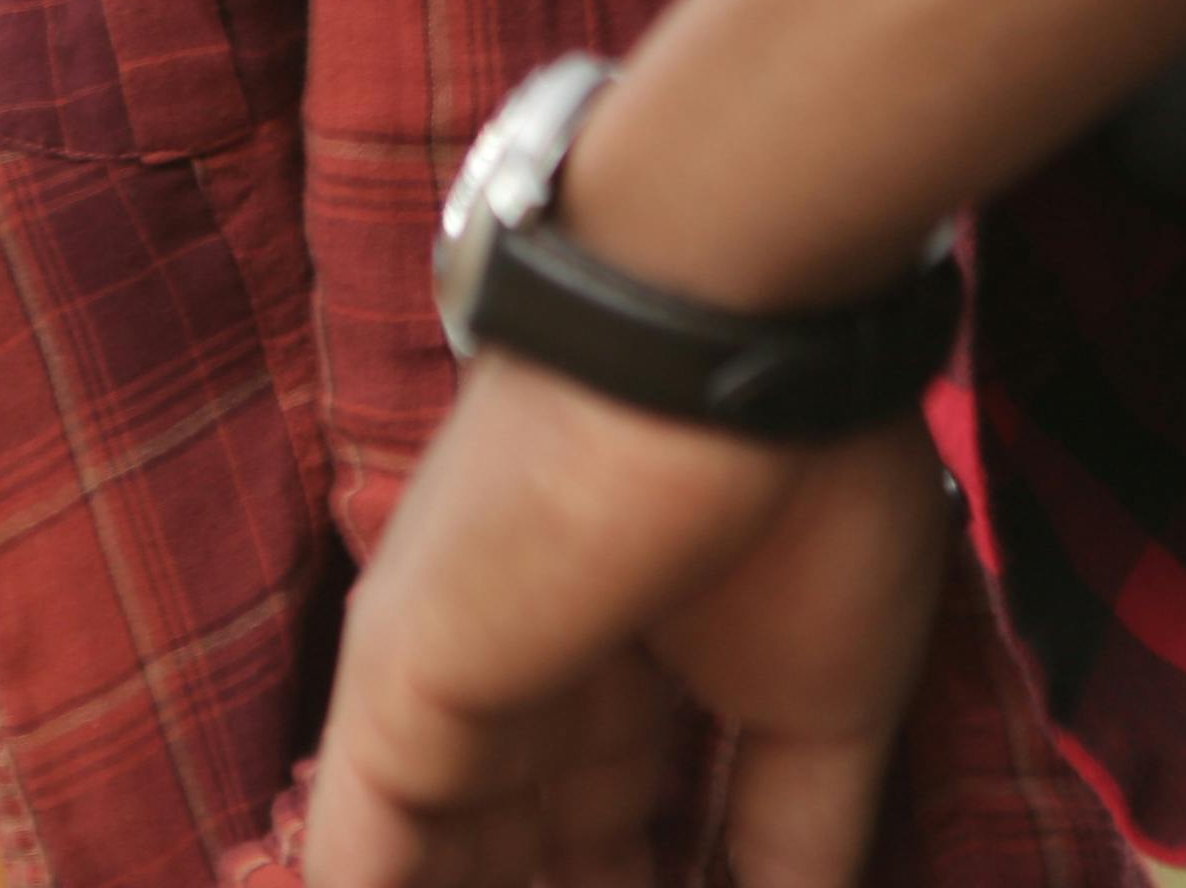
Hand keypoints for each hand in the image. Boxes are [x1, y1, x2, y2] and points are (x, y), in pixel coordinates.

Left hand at [303, 362, 950, 887]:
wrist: (728, 349)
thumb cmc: (798, 491)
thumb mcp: (818, 707)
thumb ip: (787, 837)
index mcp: (613, 675)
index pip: (605, 849)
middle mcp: (513, 687)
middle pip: (523, 865)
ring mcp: (446, 689)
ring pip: (443, 867)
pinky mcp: (396, 693)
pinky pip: (367, 859)